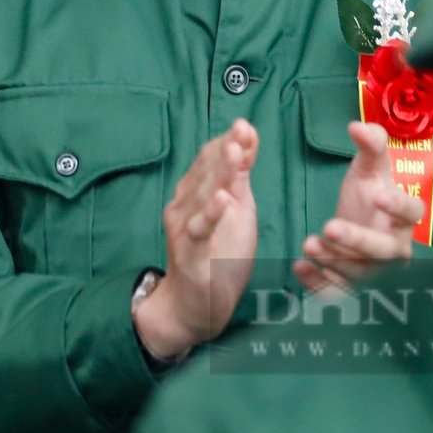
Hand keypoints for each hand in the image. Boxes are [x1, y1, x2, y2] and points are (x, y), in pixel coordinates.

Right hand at [133, 119, 259, 361]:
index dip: (229, 142)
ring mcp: (184, 227)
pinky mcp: (189, 254)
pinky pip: (199, 230)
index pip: (211, 159)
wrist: (194, 305)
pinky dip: (210, 214)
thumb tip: (246, 137)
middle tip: (242, 130)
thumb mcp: (237, 209)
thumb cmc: (217, 254)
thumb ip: (239, 175)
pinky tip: (222, 200)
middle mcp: (185, 204)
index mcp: (197, 191)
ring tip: (235, 153)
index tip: (247, 127)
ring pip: (202, 195)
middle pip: (206, 171)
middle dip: (226, 150)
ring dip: (219, 173)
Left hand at [292, 121, 422, 295]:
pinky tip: (300, 268)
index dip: (399, 205)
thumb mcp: (368, 168)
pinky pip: (341, 292)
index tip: (380, 195)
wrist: (358, 226)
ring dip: (336, 261)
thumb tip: (357, 125)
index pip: (413, 211)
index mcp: (404, 216)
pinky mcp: (355, 286)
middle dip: (359, 239)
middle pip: (385, 249)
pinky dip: (321, 285)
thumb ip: (369, 145)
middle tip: (330, 226)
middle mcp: (395, 247)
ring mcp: (377, 271)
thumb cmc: (369, 196)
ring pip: (363, 273)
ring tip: (309, 244)